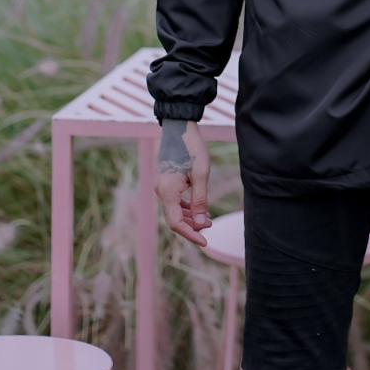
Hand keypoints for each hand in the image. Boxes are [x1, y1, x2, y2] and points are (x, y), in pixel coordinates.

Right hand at [155, 119, 211, 245]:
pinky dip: (185, 207)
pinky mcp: (165, 180)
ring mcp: (161, 186)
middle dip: (191, 227)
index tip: (205, 242)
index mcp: (167, 192)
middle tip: (209, 231)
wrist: (179, 127)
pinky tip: (198, 207)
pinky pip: (173, 200)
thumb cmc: (192, 148)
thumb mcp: (201, 174)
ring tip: (208, 220)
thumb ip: (200, 200)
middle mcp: (160, 191)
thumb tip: (202, 223)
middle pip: (174, 219)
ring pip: (173, 210)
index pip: (176, 224)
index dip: (190, 235)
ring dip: (189, 217)